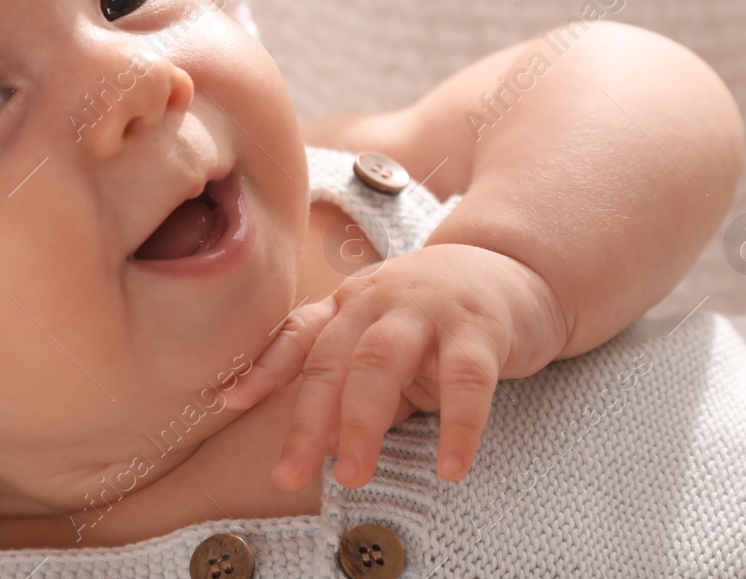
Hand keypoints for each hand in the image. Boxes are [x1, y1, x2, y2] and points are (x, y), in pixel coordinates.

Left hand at [223, 242, 570, 488]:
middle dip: (308, 419)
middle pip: (333, 358)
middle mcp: (379, 299)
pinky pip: (465, 379)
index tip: (231, 401)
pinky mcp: (479, 326)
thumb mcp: (388, 347)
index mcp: (350, 304)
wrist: (514, 272)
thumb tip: (320, 442)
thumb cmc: (438, 320)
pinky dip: (458, 425)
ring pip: (381, 360)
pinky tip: (451, 466)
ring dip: (361, 420)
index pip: (301, 335)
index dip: (265, 366)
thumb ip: (356, 388)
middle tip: (291, 474)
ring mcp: (427, 308)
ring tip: (353, 474)